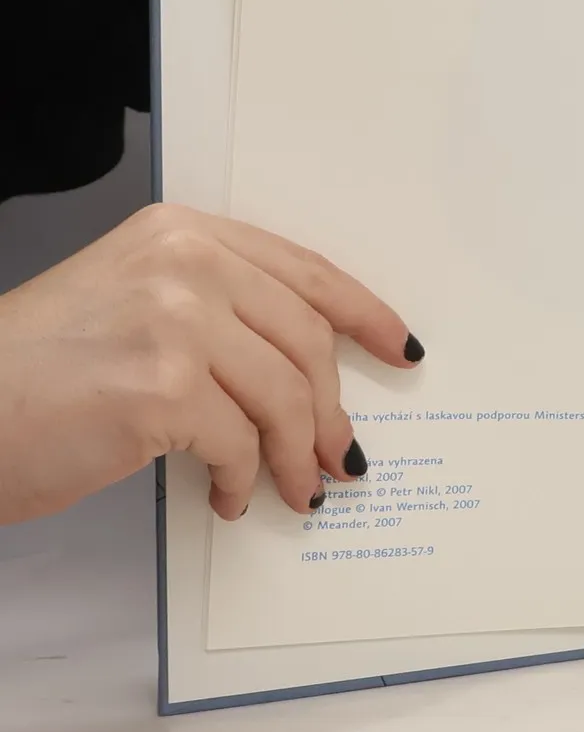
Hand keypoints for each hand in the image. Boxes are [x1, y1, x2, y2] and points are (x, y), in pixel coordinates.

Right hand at [0, 203, 420, 525]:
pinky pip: (241, 444)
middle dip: (330, 409)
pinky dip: (246, 479)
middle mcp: (186, 264)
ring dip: (297, 455)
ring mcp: (177, 322)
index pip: (305, 272)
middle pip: (307, 341)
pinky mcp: (163, 388)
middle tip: (339, 455)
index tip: (399, 350)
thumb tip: (303, 370)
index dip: (364, 315)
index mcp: (184, 233)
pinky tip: (230, 498)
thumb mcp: (131, 301)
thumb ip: (217, 309)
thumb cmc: (33, 369)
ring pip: (285, 395)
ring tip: (297, 490)